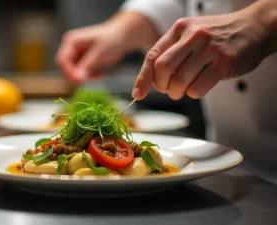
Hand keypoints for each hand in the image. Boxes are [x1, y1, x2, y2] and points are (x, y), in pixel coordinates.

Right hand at [56, 12, 158, 83]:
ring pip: (73, 73)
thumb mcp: (99, 52)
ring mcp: (76, 55)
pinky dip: (89, 77)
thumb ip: (87, 65)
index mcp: (71, 41)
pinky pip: (81, 74)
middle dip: (77, 76)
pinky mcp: (82, 61)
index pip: (62, 60)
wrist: (122, 37)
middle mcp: (70, 48)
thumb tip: (77, 79)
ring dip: (85, 77)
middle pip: (66, 68)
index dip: (69, 72)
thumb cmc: (111, 39)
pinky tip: (100, 74)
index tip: (79, 82)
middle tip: (92, 79)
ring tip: (99, 76)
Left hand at [132, 2, 273, 99]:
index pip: (152, 56)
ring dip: (178, 92)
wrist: (254, 27)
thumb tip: (151, 79)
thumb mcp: (191, 34)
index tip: (137, 94)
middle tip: (168, 89)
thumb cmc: (218, 36)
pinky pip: (197, 89)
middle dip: (162, 86)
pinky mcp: (223, 64)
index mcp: (179, 29)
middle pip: (162, 69)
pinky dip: (194, 93)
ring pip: (179, 81)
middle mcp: (192, 36)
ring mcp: (209, 49)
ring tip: (184, 89)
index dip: (143, 78)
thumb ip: (171, 52)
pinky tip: (200, 85)